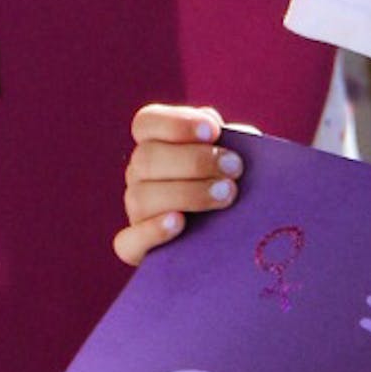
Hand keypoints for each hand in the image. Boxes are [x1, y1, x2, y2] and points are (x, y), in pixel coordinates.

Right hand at [117, 103, 243, 265]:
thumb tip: (217, 128)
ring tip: (227, 195)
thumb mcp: (237, 154)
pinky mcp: (137, 248)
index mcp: (157, 143)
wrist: (241, 230)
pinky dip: (152, 231)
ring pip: (141, 197)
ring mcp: (136, 211)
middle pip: (147, 159)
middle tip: (235, 168)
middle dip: (195, 161)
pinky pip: (128, 241)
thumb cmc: (238, 182)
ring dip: (186, 193)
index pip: (146, 123)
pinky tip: (180, 223)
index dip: (176, 124)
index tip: (214, 131)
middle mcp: (140, 174)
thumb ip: (230, 137)